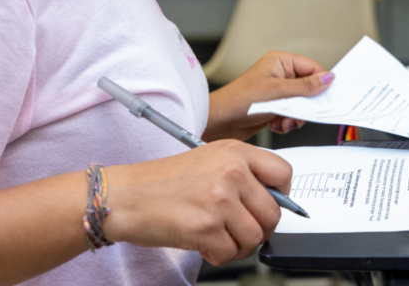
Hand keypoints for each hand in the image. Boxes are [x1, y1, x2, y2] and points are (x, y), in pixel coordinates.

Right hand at [102, 140, 290, 265]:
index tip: (270, 204)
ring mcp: (219, 199)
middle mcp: (231, 172)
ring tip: (219, 238)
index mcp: (234, 152)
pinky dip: (220, 256)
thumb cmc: (161, 182)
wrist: (125, 196)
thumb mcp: (207, 161)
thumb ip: (241, 174)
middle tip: (240, 230)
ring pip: (255, 237)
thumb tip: (272, 201)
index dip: (282, 195)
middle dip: (259, 229)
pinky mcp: (206, 227)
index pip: (283, 173)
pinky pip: (232, 253)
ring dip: (239, 245)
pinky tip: (205, 244)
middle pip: (273, 213)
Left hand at [204, 50, 334, 141]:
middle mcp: (279, 74)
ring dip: (295, 116)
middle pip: (308, 88)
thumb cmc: (240, 101)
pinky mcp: (273, 107)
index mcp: (280, 61)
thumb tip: (327, 78)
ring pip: (301, 104)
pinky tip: (276, 125)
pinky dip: (286, 122)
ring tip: (283, 121)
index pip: (311, 67)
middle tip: (299, 113)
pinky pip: (291, 114)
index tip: (327, 97)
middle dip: (304, 105)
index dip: (320, 83)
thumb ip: (305, 87)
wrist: (220, 122)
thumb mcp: (277, 92)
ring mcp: (276, 92)